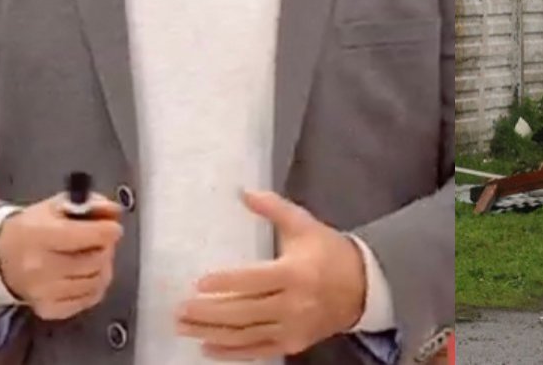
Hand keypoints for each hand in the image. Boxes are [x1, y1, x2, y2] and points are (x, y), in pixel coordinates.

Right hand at [0, 192, 123, 320]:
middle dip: (105, 248)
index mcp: (41, 234)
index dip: (109, 230)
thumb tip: (114, 212)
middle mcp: (39, 266)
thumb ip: (92, 204)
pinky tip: (82, 275)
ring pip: (99, 280)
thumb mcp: (58, 205)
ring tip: (88, 257)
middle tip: (97, 242)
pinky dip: (94, 286)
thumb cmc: (33, 229)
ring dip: (102, 267)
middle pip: (98, 259)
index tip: (110, 227)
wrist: (1, 257)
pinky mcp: (49, 309)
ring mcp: (43, 292)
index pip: (94, 235)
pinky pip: (91, 298)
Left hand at [176, 190, 366, 360]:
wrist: (363, 286)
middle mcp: (294, 304)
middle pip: (242, 311)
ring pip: (245, 334)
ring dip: (211, 333)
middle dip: (207, 312)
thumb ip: (274, 209)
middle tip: (179, 310)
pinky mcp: (293, 344)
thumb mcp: (305, 226)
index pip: (253, 281)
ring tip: (184, 327)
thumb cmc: (329, 253)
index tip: (200, 283)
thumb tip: (244, 192)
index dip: (225, 283)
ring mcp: (293, 327)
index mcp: (295, 273)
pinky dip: (231, 352)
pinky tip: (208, 347)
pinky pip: (257, 351)